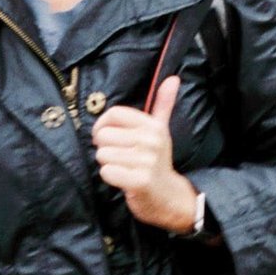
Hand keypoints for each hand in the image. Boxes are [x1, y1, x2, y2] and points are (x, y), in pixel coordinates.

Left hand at [93, 75, 199, 233]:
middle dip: (105, 149)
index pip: (112, 114)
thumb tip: (173, 78)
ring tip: (124, 168)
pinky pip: (106, 172)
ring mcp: (146, 161)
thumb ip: (163, 104)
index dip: (103, 126)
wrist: (169, 196)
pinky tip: (124, 180)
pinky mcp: (139, 181)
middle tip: (121, 157)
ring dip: (108, 164)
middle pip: (103, 135)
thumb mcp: (161, 131)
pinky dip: (110, 177)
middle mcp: (151, 141)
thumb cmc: (157, 161)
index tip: (109, 137)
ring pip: (102, 155)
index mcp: (153, 126)